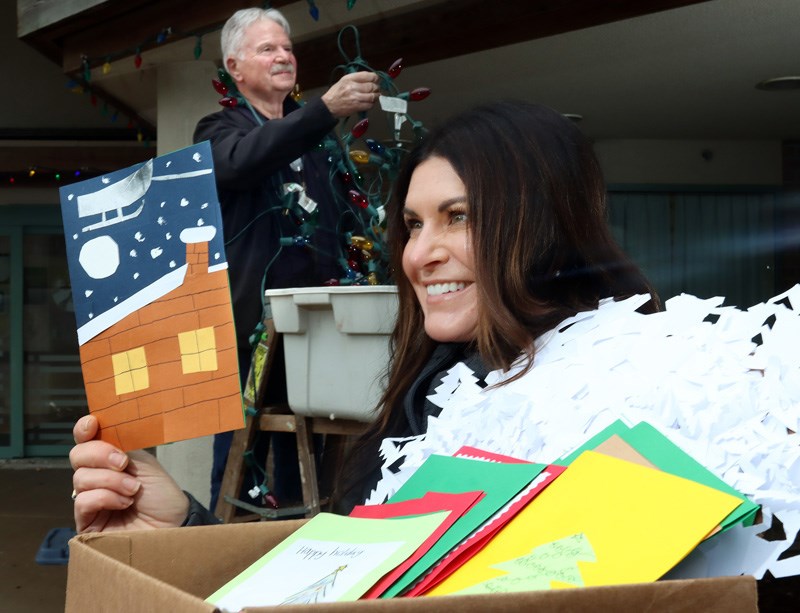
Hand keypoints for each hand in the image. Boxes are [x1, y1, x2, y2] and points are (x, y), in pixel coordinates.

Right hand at [70, 415, 188, 532]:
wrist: (173, 524)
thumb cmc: (162, 494)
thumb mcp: (145, 464)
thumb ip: (122, 449)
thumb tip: (99, 435)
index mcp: (110, 458)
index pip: (87, 439)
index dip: (84, 429)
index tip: (92, 424)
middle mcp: (96, 476)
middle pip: (78, 455)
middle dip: (99, 454)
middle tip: (123, 463)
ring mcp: (89, 499)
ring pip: (80, 478)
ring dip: (110, 480)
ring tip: (133, 490)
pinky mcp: (86, 522)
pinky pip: (82, 501)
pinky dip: (105, 497)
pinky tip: (124, 503)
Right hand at [321, 71, 379, 117]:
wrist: (328, 106)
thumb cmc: (335, 93)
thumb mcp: (343, 81)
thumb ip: (355, 78)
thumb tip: (369, 78)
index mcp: (349, 78)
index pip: (367, 75)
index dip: (374, 77)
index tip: (376, 79)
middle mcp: (353, 87)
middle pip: (372, 86)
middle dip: (376, 88)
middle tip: (376, 89)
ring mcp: (355, 97)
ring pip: (373, 96)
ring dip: (376, 96)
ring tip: (375, 96)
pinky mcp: (357, 106)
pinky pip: (369, 105)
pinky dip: (371, 104)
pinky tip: (369, 102)